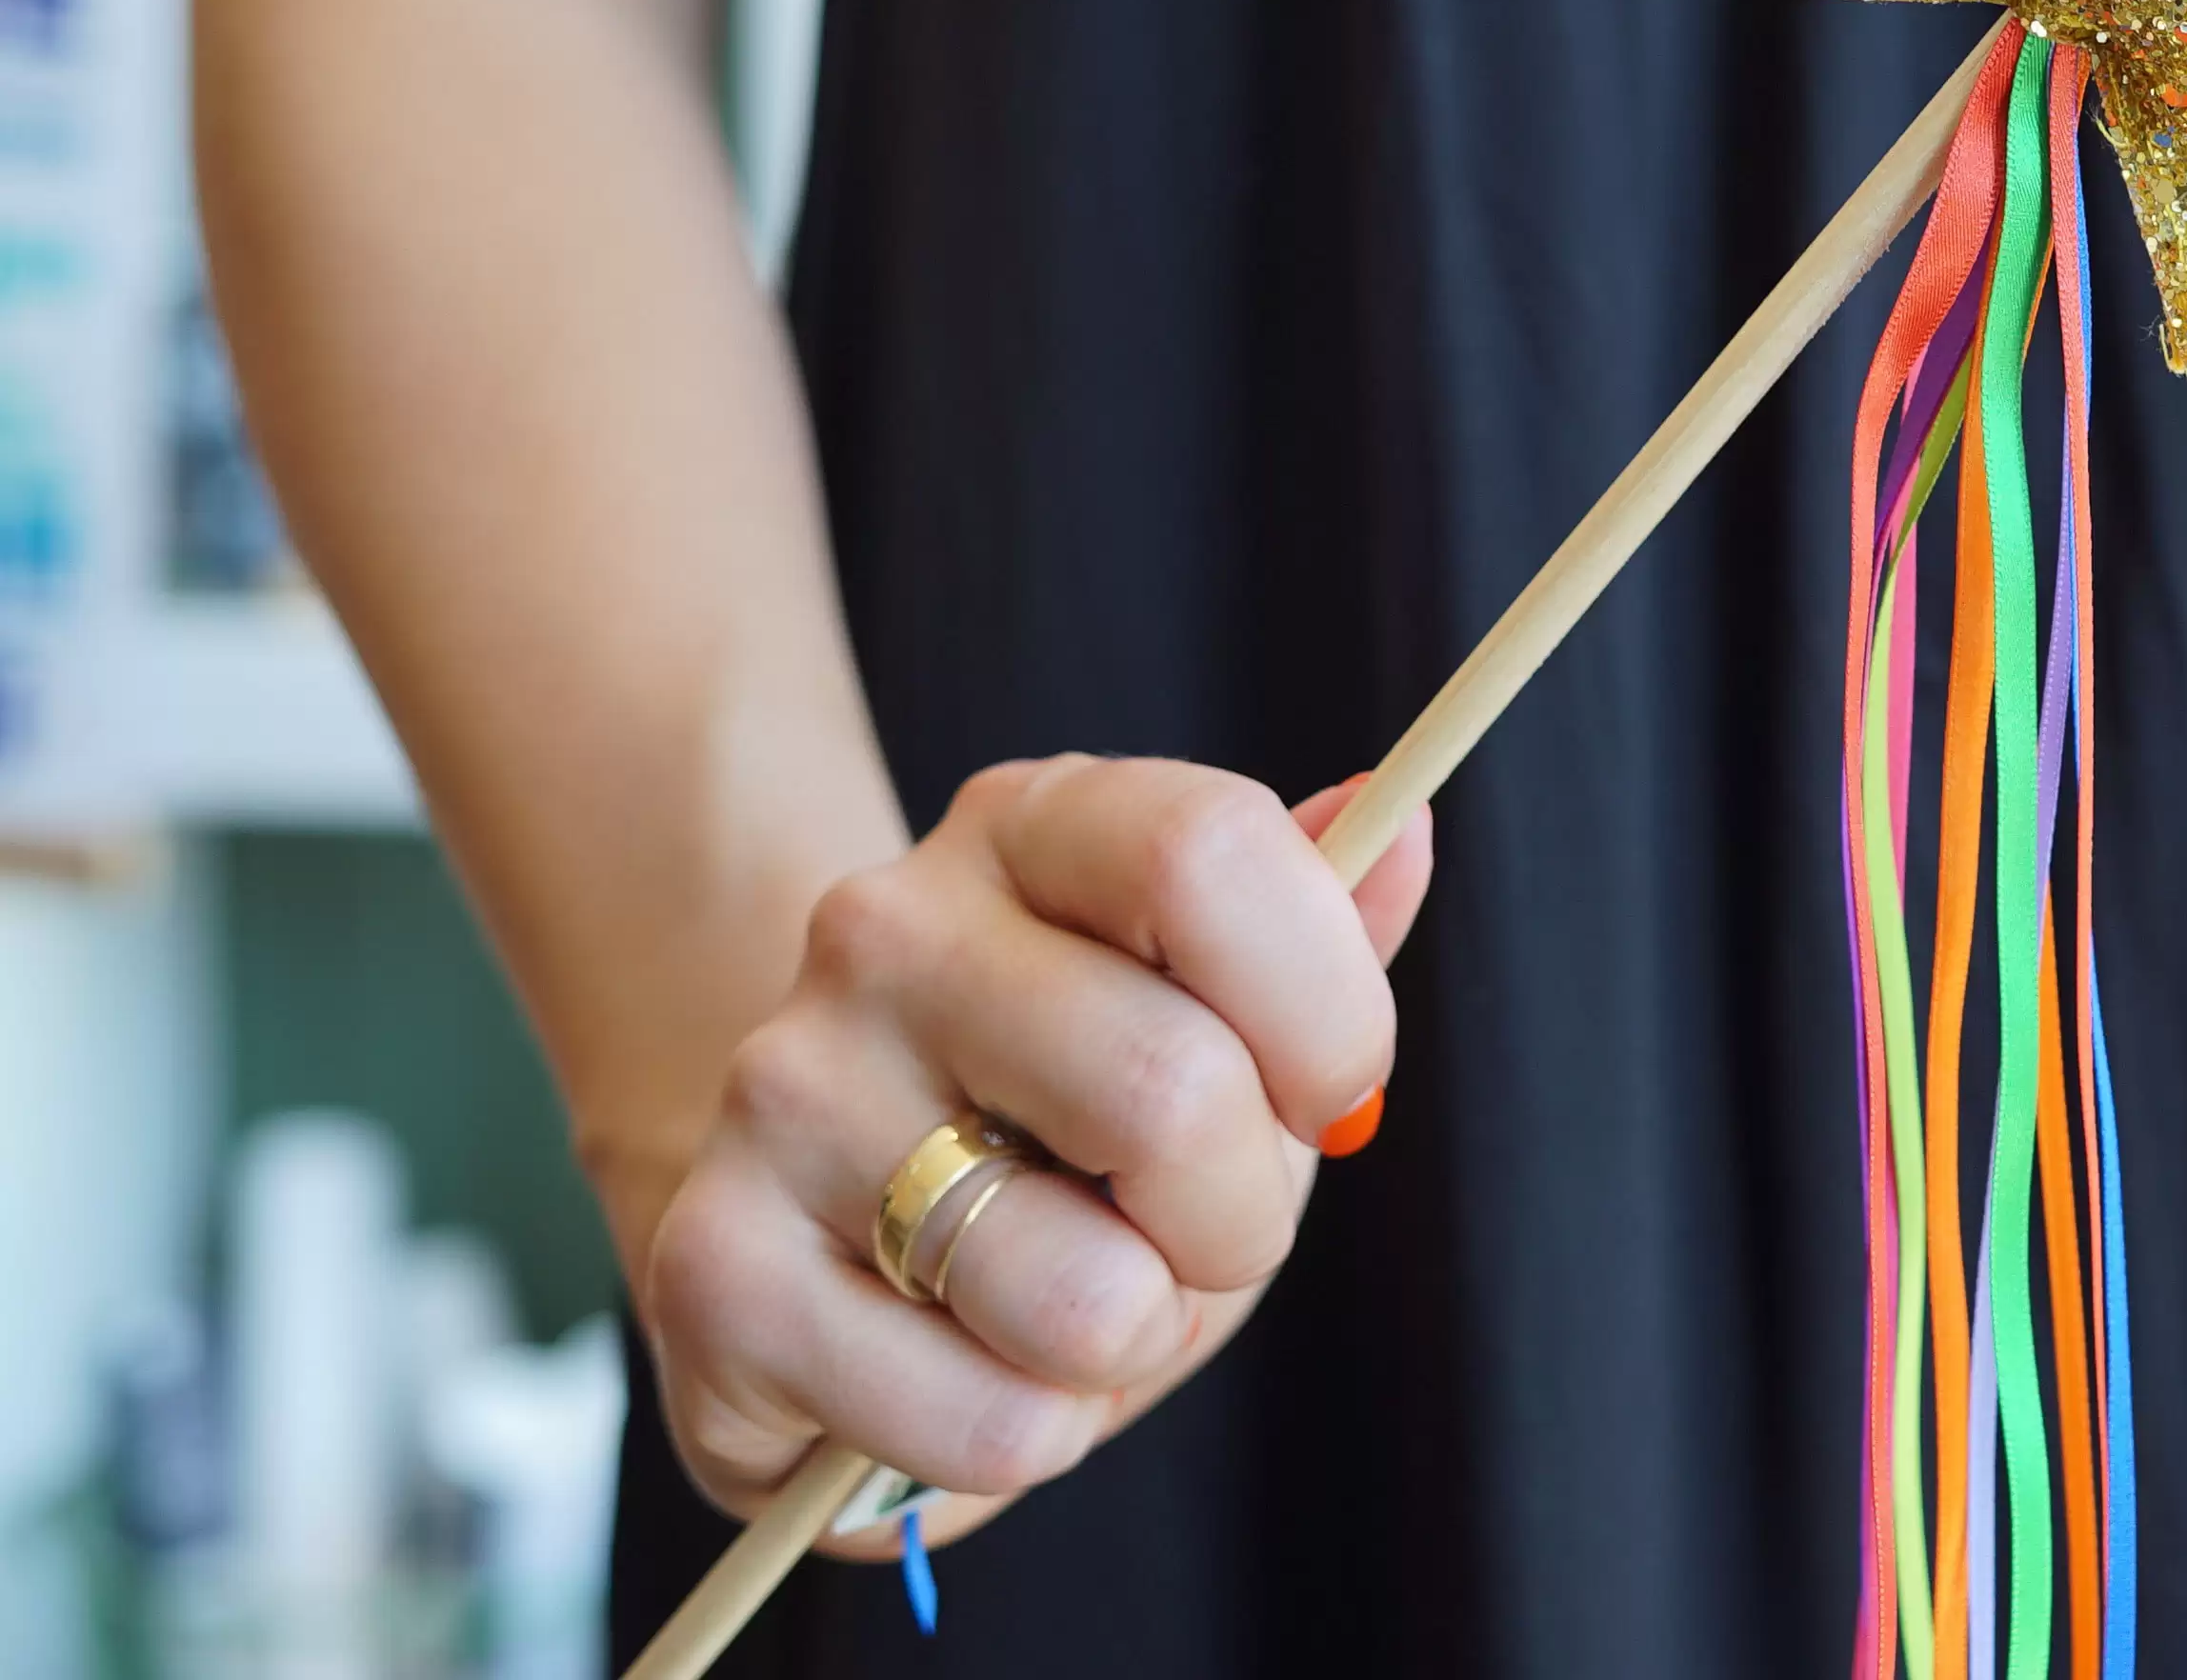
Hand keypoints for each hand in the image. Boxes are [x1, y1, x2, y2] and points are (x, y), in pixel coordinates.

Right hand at [626, 754, 1433, 1548]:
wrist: (822, 1219)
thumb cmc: (1068, 1116)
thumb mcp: (1217, 1015)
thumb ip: (1320, 936)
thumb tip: (1402, 822)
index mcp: (1031, 825)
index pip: (1208, 853)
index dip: (1324, 1011)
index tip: (1325, 1093)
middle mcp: (884, 928)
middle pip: (1173, 1093)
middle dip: (1236, 1221)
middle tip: (1183, 1232)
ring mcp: (780, 1090)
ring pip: (1088, 1296)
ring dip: (1130, 1344)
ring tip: (1064, 1297)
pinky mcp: (712, 1270)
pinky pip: (994, 1426)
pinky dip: (1032, 1437)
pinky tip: (963, 1362)